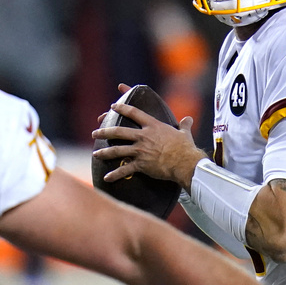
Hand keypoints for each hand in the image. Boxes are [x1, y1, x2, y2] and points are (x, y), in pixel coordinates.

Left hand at [91, 85, 205, 188]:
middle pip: (119, 131)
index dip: (122, 108)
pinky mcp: (141, 164)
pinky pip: (125, 169)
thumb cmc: (185, 147)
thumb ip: (184, 125)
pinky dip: (115, 174)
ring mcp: (140, 150)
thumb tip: (189, 119)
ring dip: (105, 152)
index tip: (113, 106)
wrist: (185, 163)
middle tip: (96, 132)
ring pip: (117, 150)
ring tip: (96, 154)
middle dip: (105, 131)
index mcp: (153, 126)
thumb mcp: (185, 134)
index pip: (134, 113)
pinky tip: (107, 178)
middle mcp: (143, 136)